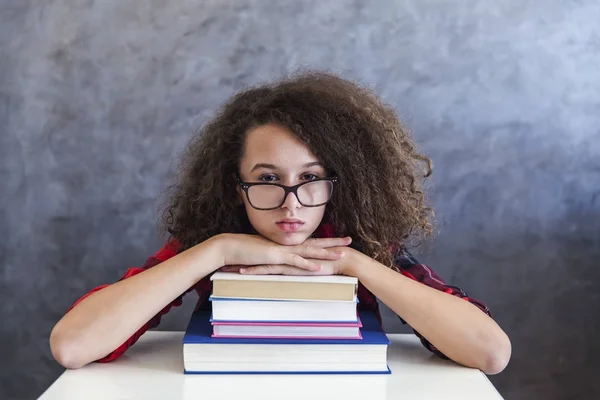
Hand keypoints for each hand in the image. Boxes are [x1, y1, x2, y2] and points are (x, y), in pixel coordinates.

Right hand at [214, 234, 352, 272]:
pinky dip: (307, 265)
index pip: (309, 242)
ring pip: (309, 251)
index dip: (324, 241)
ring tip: (342, 254)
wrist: (230, 248)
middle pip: (315, 242)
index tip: (338, 240)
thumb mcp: (263, 255)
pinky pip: (295, 262)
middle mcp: (287, 245)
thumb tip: (281, 261)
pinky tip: (319, 268)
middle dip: (333, 242)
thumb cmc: (244, 252)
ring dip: (326, 252)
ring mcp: (282, 250)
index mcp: (285, 244)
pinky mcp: (275, 257)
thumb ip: (274, 258)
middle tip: (350, 240)